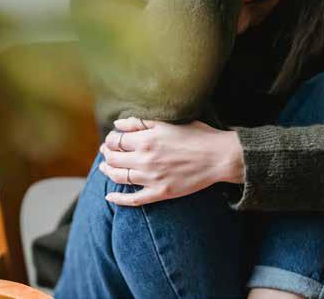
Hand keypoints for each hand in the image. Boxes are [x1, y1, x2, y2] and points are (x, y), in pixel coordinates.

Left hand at [98, 117, 244, 206]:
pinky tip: (110, 197)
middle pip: (113, 158)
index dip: (110, 139)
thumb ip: (140, 122)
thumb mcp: (167, 122)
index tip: (112, 139)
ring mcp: (151, 178)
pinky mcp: (160, 193)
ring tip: (105, 167)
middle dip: (106, 154)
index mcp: (146, 140)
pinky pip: (133, 200)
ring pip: (119, 177)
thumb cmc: (196, 135)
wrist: (218, 157)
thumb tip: (117, 125)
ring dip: (107, 171)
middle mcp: (145, 159)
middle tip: (106, 152)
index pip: (115, 140)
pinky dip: (118, 200)